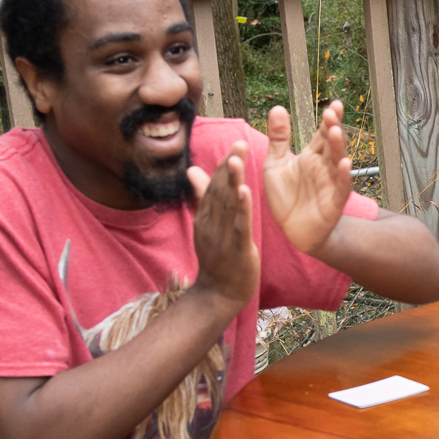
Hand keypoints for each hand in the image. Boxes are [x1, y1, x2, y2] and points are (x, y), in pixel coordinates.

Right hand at [187, 142, 259, 310]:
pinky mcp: (236, 250)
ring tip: (237, 160)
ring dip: (232, 181)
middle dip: (229, 167)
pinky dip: (241, 209)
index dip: (223, 166)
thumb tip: (193, 171)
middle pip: (219, 191)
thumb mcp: (207, 226)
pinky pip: (239, 226)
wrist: (219, 295)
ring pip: (227, 206)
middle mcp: (211, 224)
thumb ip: (203, 199)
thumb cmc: (218, 259)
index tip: (235, 145)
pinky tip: (245, 192)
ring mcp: (222, 237)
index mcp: (206, 217)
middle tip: (239, 143)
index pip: (213, 187)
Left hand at [261, 101, 354, 254]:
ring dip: (339, 147)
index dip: (328, 120)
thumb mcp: (275, 164)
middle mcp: (324, 168)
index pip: (322, 134)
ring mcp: (330, 184)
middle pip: (331, 144)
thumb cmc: (286, 198)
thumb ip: (278, 138)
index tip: (333, 104)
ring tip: (336, 131)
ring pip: (337, 162)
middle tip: (332, 112)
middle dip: (332, 128)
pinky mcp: (333, 203)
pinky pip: (341, 188)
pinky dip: (343, 176)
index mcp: (311, 157)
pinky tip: (344, 164)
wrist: (292, 232)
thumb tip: (278, 107)